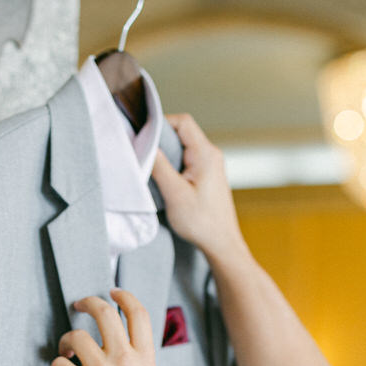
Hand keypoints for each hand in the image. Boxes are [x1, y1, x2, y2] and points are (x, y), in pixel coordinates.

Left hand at [48, 289, 158, 365]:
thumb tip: (123, 354)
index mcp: (145, 360)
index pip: (138, 314)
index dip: (123, 297)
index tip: (112, 292)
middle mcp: (124, 359)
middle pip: (104, 312)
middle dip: (87, 302)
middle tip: (78, 305)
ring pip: (75, 335)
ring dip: (65, 341)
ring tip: (66, 354)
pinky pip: (58, 364)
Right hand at [151, 113, 248, 265]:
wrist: (221, 243)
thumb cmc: (201, 222)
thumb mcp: (175, 194)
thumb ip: (160, 166)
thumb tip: (145, 145)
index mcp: (206, 154)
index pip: (183, 122)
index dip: (162, 123)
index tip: (144, 135)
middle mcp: (211, 155)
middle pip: (182, 132)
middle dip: (161, 139)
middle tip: (144, 152)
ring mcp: (211, 165)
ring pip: (184, 146)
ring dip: (167, 153)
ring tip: (152, 166)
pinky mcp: (207, 176)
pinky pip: (187, 159)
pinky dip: (174, 163)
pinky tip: (164, 178)